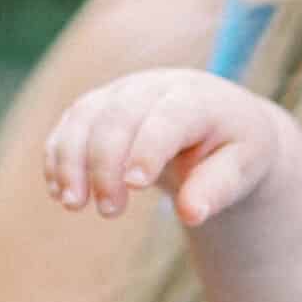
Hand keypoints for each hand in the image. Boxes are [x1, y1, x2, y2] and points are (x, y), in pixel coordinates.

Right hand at [42, 67, 282, 224]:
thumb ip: (219, 188)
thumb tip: (192, 215)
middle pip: (119, 116)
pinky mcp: (100, 105)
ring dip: (72, 161)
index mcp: (198, 98)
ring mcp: (122, 92)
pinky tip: (59, 192)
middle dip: (106, 164)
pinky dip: (58, 156)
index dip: (149, 148)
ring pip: (85, 117)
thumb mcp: (243, 168)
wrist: (221, 122)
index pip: (168, 118)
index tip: (135, 185)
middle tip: (109, 211)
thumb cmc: (235, 148)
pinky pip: (70, 124)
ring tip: (73, 205)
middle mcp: (155, 87)